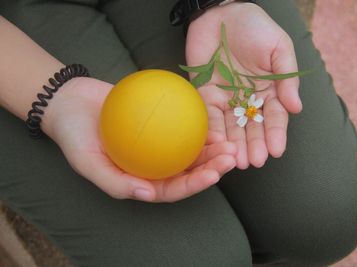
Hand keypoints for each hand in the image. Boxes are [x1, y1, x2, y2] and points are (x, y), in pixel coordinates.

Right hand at [42, 77, 236, 202]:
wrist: (69, 102)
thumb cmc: (74, 136)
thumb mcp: (86, 162)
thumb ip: (114, 183)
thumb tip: (146, 195)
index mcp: (141, 180)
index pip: (173, 189)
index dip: (195, 185)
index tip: (213, 174)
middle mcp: (153, 164)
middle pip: (188, 170)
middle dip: (213, 167)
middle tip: (230, 155)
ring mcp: (158, 142)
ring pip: (190, 147)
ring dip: (211, 146)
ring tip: (229, 138)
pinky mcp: (160, 121)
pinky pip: (181, 122)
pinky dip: (197, 121)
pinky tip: (212, 115)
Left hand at [185, 2, 301, 168]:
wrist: (221, 13)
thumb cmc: (255, 27)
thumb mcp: (279, 47)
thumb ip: (286, 77)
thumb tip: (296, 108)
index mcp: (269, 90)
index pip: (274, 116)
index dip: (275, 134)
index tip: (276, 151)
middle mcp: (248, 98)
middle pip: (252, 127)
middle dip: (253, 145)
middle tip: (252, 162)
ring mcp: (227, 98)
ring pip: (231, 126)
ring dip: (233, 144)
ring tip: (236, 161)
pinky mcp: (206, 94)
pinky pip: (209, 115)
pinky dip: (212, 130)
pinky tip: (216, 144)